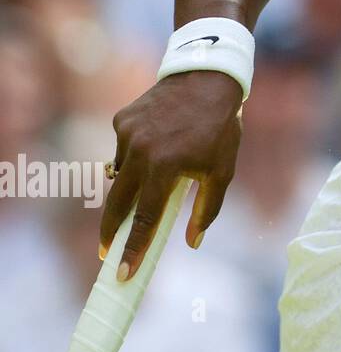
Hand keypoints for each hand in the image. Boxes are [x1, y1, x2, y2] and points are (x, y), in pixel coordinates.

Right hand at [102, 71, 243, 279]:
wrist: (206, 78)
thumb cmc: (220, 129)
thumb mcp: (222, 170)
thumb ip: (207, 210)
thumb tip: (191, 243)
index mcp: (167, 167)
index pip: (146, 218)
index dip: (133, 249)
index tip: (121, 274)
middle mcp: (141, 152)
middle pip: (117, 203)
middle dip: (111, 231)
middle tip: (107, 251)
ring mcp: (126, 134)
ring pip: (121, 174)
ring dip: (134, 182)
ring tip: (163, 166)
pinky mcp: (121, 120)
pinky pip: (122, 149)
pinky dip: (136, 155)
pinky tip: (158, 140)